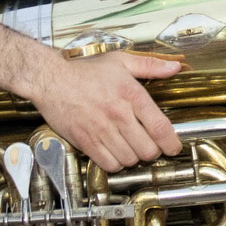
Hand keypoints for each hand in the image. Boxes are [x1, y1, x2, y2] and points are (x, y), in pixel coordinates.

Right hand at [27, 50, 182, 171]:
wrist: (50, 79)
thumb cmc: (84, 71)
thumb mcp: (121, 61)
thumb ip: (150, 65)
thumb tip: (174, 67)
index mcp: (131, 94)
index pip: (160, 127)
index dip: (172, 143)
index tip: (174, 147)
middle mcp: (118, 114)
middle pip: (148, 149)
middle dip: (153, 152)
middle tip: (150, 147)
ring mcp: (101, 130)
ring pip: (130, 159)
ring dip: (134, 158)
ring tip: (132, 149)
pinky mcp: (86, 141)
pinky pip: (109, 165)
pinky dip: (116, 164)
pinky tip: (115, 153)